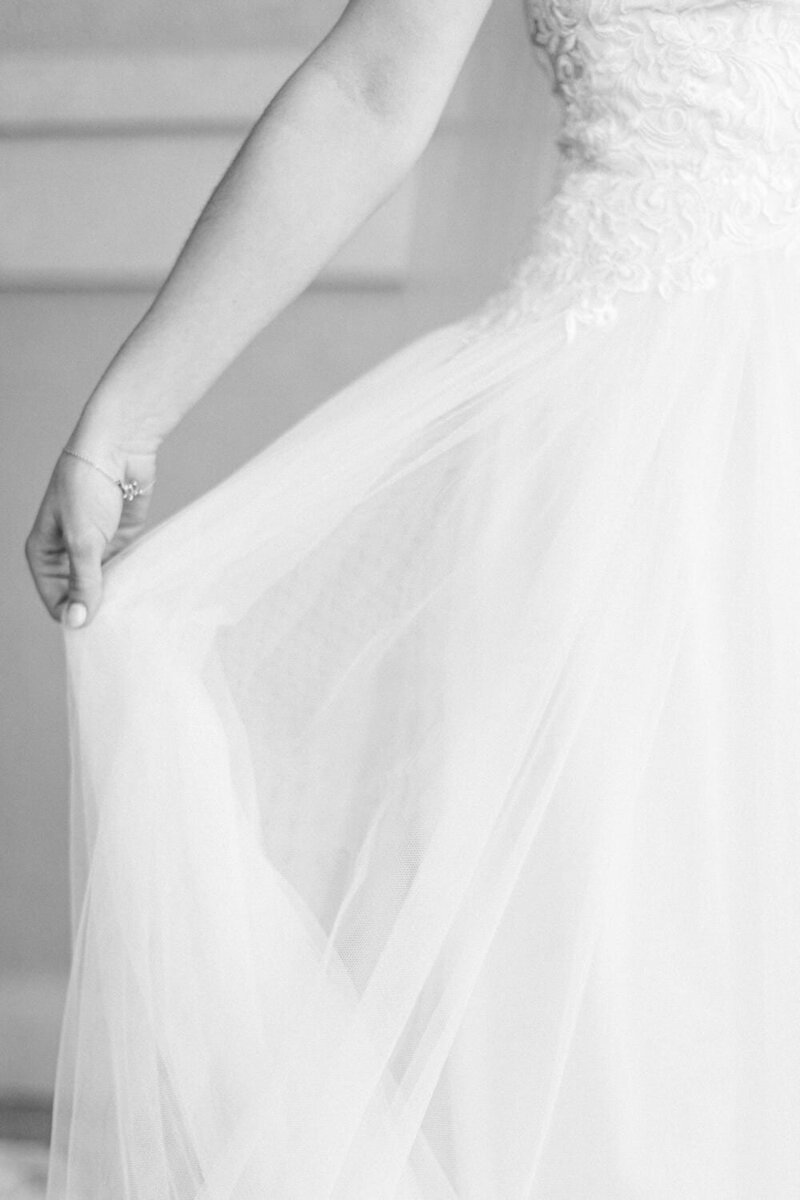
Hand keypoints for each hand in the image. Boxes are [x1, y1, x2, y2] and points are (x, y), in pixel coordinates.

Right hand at [24, 440, 156, 628]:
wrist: (119, 446)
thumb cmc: (88, 485)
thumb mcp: (83, 540)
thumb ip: (83, 583)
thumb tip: (76, 622)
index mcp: (43, 551)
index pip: (55, 598)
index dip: (73, 615)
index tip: (97, 632)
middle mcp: (66, 552)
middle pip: (79, 594)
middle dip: (96, 607)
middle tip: (119, 625)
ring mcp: (94, 546)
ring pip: (104, 583)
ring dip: (116, 595)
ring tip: (134, 613)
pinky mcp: (120, 538)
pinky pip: (125, 568)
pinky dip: (132, 578)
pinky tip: (145, 593)